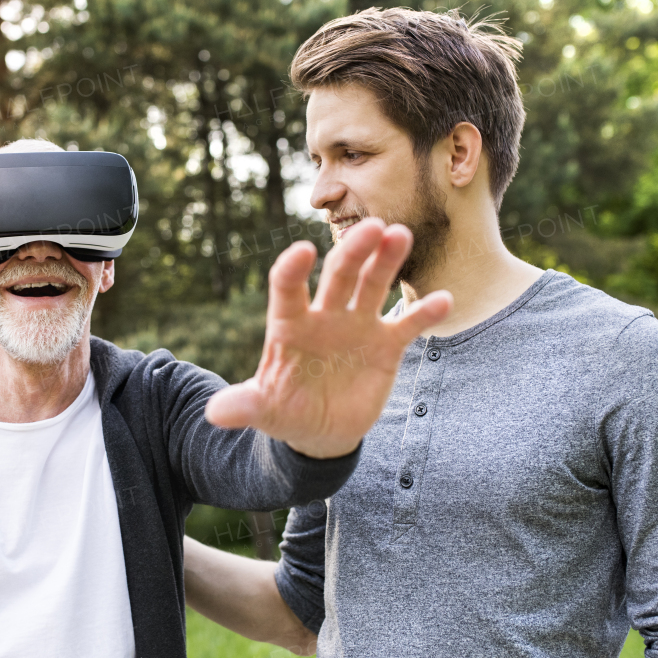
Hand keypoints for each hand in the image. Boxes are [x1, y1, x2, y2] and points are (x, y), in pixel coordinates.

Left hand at [205, 218, 451, 457]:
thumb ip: (244, 406)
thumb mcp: (264, 411)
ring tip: (400, 235)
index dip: (292, 270)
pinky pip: (407, 325)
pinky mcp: (386, 345)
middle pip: (339, 275)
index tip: (302, 252)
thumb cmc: (285, 411)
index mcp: (290, 324)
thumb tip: (214, 414)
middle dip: (353, 251)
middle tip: (371, 227)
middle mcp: (325, 316)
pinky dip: (424, 313)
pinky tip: (443, 301)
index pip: (288, 288)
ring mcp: (357, 326)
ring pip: (373, 285)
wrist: (320, 430)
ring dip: (387, 261)